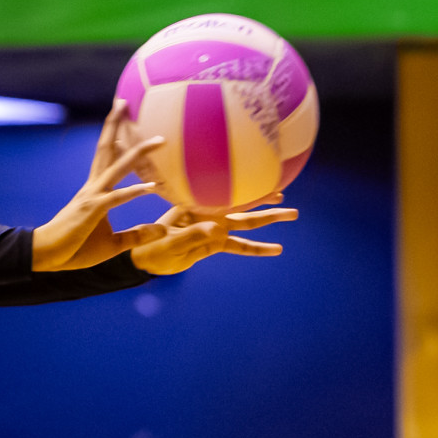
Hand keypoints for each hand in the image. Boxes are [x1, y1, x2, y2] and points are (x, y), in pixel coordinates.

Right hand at [31, 99, 168, 271]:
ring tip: (159, 141)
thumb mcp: (113, 244)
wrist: (45, 255)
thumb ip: (137, 235)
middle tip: (124, 101)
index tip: (122, 114)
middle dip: (116, 124)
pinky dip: (134, 191)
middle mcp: (93, 187)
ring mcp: (91, 197)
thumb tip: (162, 231)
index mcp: (95, 190)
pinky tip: (152, 186)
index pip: (106, 156)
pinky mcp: (91, 211)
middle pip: (106, 149)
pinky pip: (116, 198)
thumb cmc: (74, 249)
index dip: (114, 135)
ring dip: (138, 153)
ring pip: (117, 168)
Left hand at [129, 196, 298, 274]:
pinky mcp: (214, 244)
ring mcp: (213, 229)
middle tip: (286, 193)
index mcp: (194, 208)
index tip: (263, 178)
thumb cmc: (150, 247)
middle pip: (241, 206)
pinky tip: (276, 249)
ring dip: (268, 218)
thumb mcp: (167, 243)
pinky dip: (257, 248)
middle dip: (265, 200)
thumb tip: (216, 231)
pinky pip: (239, 246)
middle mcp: (207, 215)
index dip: (243, 187)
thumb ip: (190, 237)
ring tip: (292, 213)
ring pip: (245, 223)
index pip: (224, 195)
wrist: (144, 260)